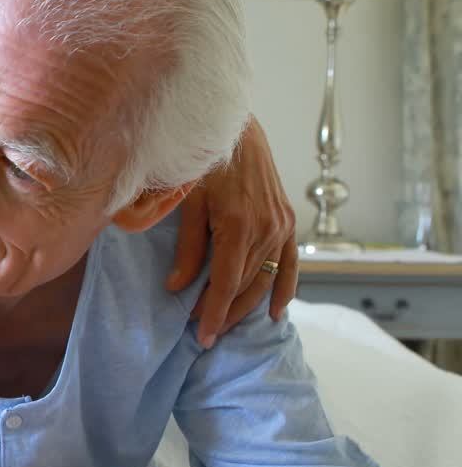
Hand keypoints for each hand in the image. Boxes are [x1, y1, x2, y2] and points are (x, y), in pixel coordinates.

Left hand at [168, 116, 296, 347]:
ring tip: (228, 324)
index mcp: (238, 225)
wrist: (237, 131)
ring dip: (247, 305)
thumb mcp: (188, 203)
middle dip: (225, 312)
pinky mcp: (287, 221)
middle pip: (245, 285)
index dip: (213, 312)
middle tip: (205, 334)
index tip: (201, 335)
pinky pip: (290, 263)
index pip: (225, 283)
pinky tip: (276, 311)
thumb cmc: (205, 162)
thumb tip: (177, 287)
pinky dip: (284, 288)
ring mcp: (281, 225)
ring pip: (265, 278)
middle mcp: (266, 229)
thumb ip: (187, 247)